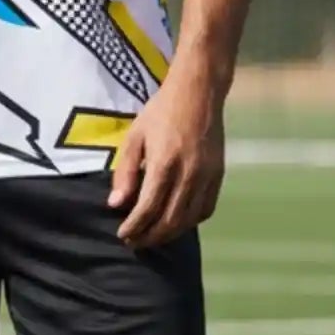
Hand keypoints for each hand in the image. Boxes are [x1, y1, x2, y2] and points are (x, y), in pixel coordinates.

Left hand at [107, 74, 224, 248]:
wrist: (198, 92)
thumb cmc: (160, 112)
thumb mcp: (134, 137)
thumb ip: (125, 173)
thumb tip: (116, 204)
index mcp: (164, 164)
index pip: (147, 209)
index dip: (133, 227)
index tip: (122, 234)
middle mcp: (189, 174)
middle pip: (169, 221)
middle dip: (150, 237)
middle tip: (134, 242)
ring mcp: (207, 176)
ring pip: (189, 219)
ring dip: (169, 234)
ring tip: (152, 236)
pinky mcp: (218, 175)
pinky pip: (206, 209)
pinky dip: (190, 222)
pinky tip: (177, 222)